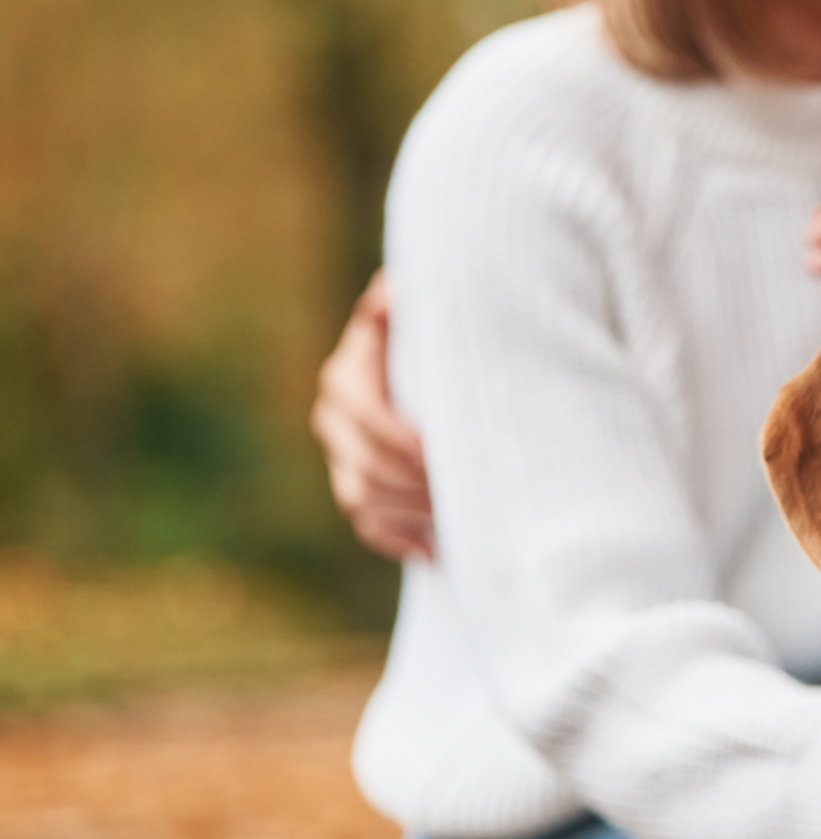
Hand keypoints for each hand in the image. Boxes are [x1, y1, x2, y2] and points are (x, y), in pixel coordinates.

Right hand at [310, 270, 434, 560]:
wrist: (424, 361)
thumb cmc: (434, 337)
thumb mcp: (424, 320)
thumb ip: (403, 308)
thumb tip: (391, 289)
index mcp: (345, 378)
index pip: (372, 421)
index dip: (409, 444)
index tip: (450, 454)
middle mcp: (332, 418)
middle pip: (368, 467)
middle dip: (419, 484)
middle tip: (470, 491)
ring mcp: (338, 457)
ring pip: (362, 499)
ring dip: (412, 512)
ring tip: (461, 514)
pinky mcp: (352, 488)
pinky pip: (367, 524)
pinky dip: (399, 539)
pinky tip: (436, 549)